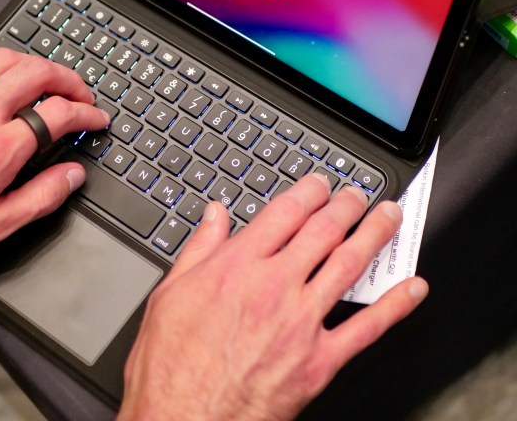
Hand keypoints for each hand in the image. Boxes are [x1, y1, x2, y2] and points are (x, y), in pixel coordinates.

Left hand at [0, 48, 108, 275]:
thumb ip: (42, 197)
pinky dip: (3, 68)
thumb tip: (72, 176)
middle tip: (83, 95)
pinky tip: (6, 84)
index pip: (58, 112)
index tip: (96, 120)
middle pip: (37, 71)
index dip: (87, 113)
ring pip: (7, 59)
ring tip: (51, 83)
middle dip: (70, 79)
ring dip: (38, 66)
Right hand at [118, 174, 428, 420]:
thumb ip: (198, 249)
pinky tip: (412, 288)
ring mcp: (300, 322)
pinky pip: (367, 327)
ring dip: (374, 235)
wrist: (184, 418)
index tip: (318, 184)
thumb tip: (213, 216)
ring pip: (349, 265)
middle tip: (357, 194)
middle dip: (345, 205)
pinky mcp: (318, 360)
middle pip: (322, 231)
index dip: (308, 191)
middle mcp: (273, 287)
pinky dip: (395, 304)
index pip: (284, 213)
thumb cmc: (171, 365)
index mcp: (236, 267)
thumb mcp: (170, 294)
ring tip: (388, 217)